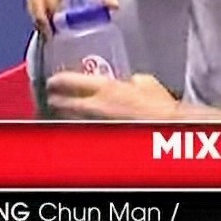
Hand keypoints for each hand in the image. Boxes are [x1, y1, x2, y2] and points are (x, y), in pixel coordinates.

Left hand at [45, 71, 178, 119]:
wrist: (167, 131)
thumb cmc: (160, 107)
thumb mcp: (147, 83)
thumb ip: (131, 80)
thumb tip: (128, 80)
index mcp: (104, 88)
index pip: (66, 81)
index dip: (56, 81)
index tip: (53, 81)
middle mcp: (92, 108)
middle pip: (58, 103)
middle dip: (53, 100)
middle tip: (53, 97)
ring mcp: (92, 126)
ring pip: (64, 120)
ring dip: (61, 115)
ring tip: (61, 113)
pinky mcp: (95, 140)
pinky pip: (77, 132)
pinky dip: (74, 129)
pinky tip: (76, 128)